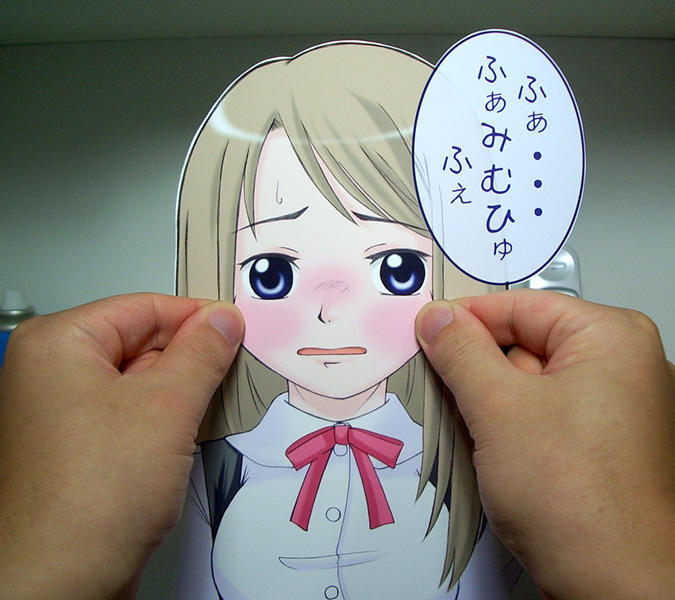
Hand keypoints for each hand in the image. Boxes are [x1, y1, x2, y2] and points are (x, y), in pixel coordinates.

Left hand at [0, 294, 242, 599]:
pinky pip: (128, 411)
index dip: (196, 317)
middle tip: (232, 370)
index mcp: (58, 344)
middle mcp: (51, 372)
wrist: (61, 581)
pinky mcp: (76, 443)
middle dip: (189, 359)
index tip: (237, 328)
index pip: (143, 307)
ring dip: (179, 392)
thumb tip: (223, 320)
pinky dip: (162, 417)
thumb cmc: (91, 499)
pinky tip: (184, 434)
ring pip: (137, 380)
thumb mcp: (168, 405)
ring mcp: (60, 410)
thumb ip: (203, 353)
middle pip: (140, 342)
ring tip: (209, 408)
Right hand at [416, 290, 674, 599]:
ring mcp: (612, 405)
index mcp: (610, 337)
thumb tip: (436, 318)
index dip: (466, 318)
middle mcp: (620, 364)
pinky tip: (494, 450)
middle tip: (444, 388)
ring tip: (476, 431)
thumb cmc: (574, 495)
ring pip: (527, 382)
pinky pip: (540, 412)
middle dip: (479, 368)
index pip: (520, 306)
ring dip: (490, 402)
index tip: (424, 330)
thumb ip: (460, 352)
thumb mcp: (498, 407)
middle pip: (523, 343)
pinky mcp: (598, 441)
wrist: (613, 583)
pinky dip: (508, 425)